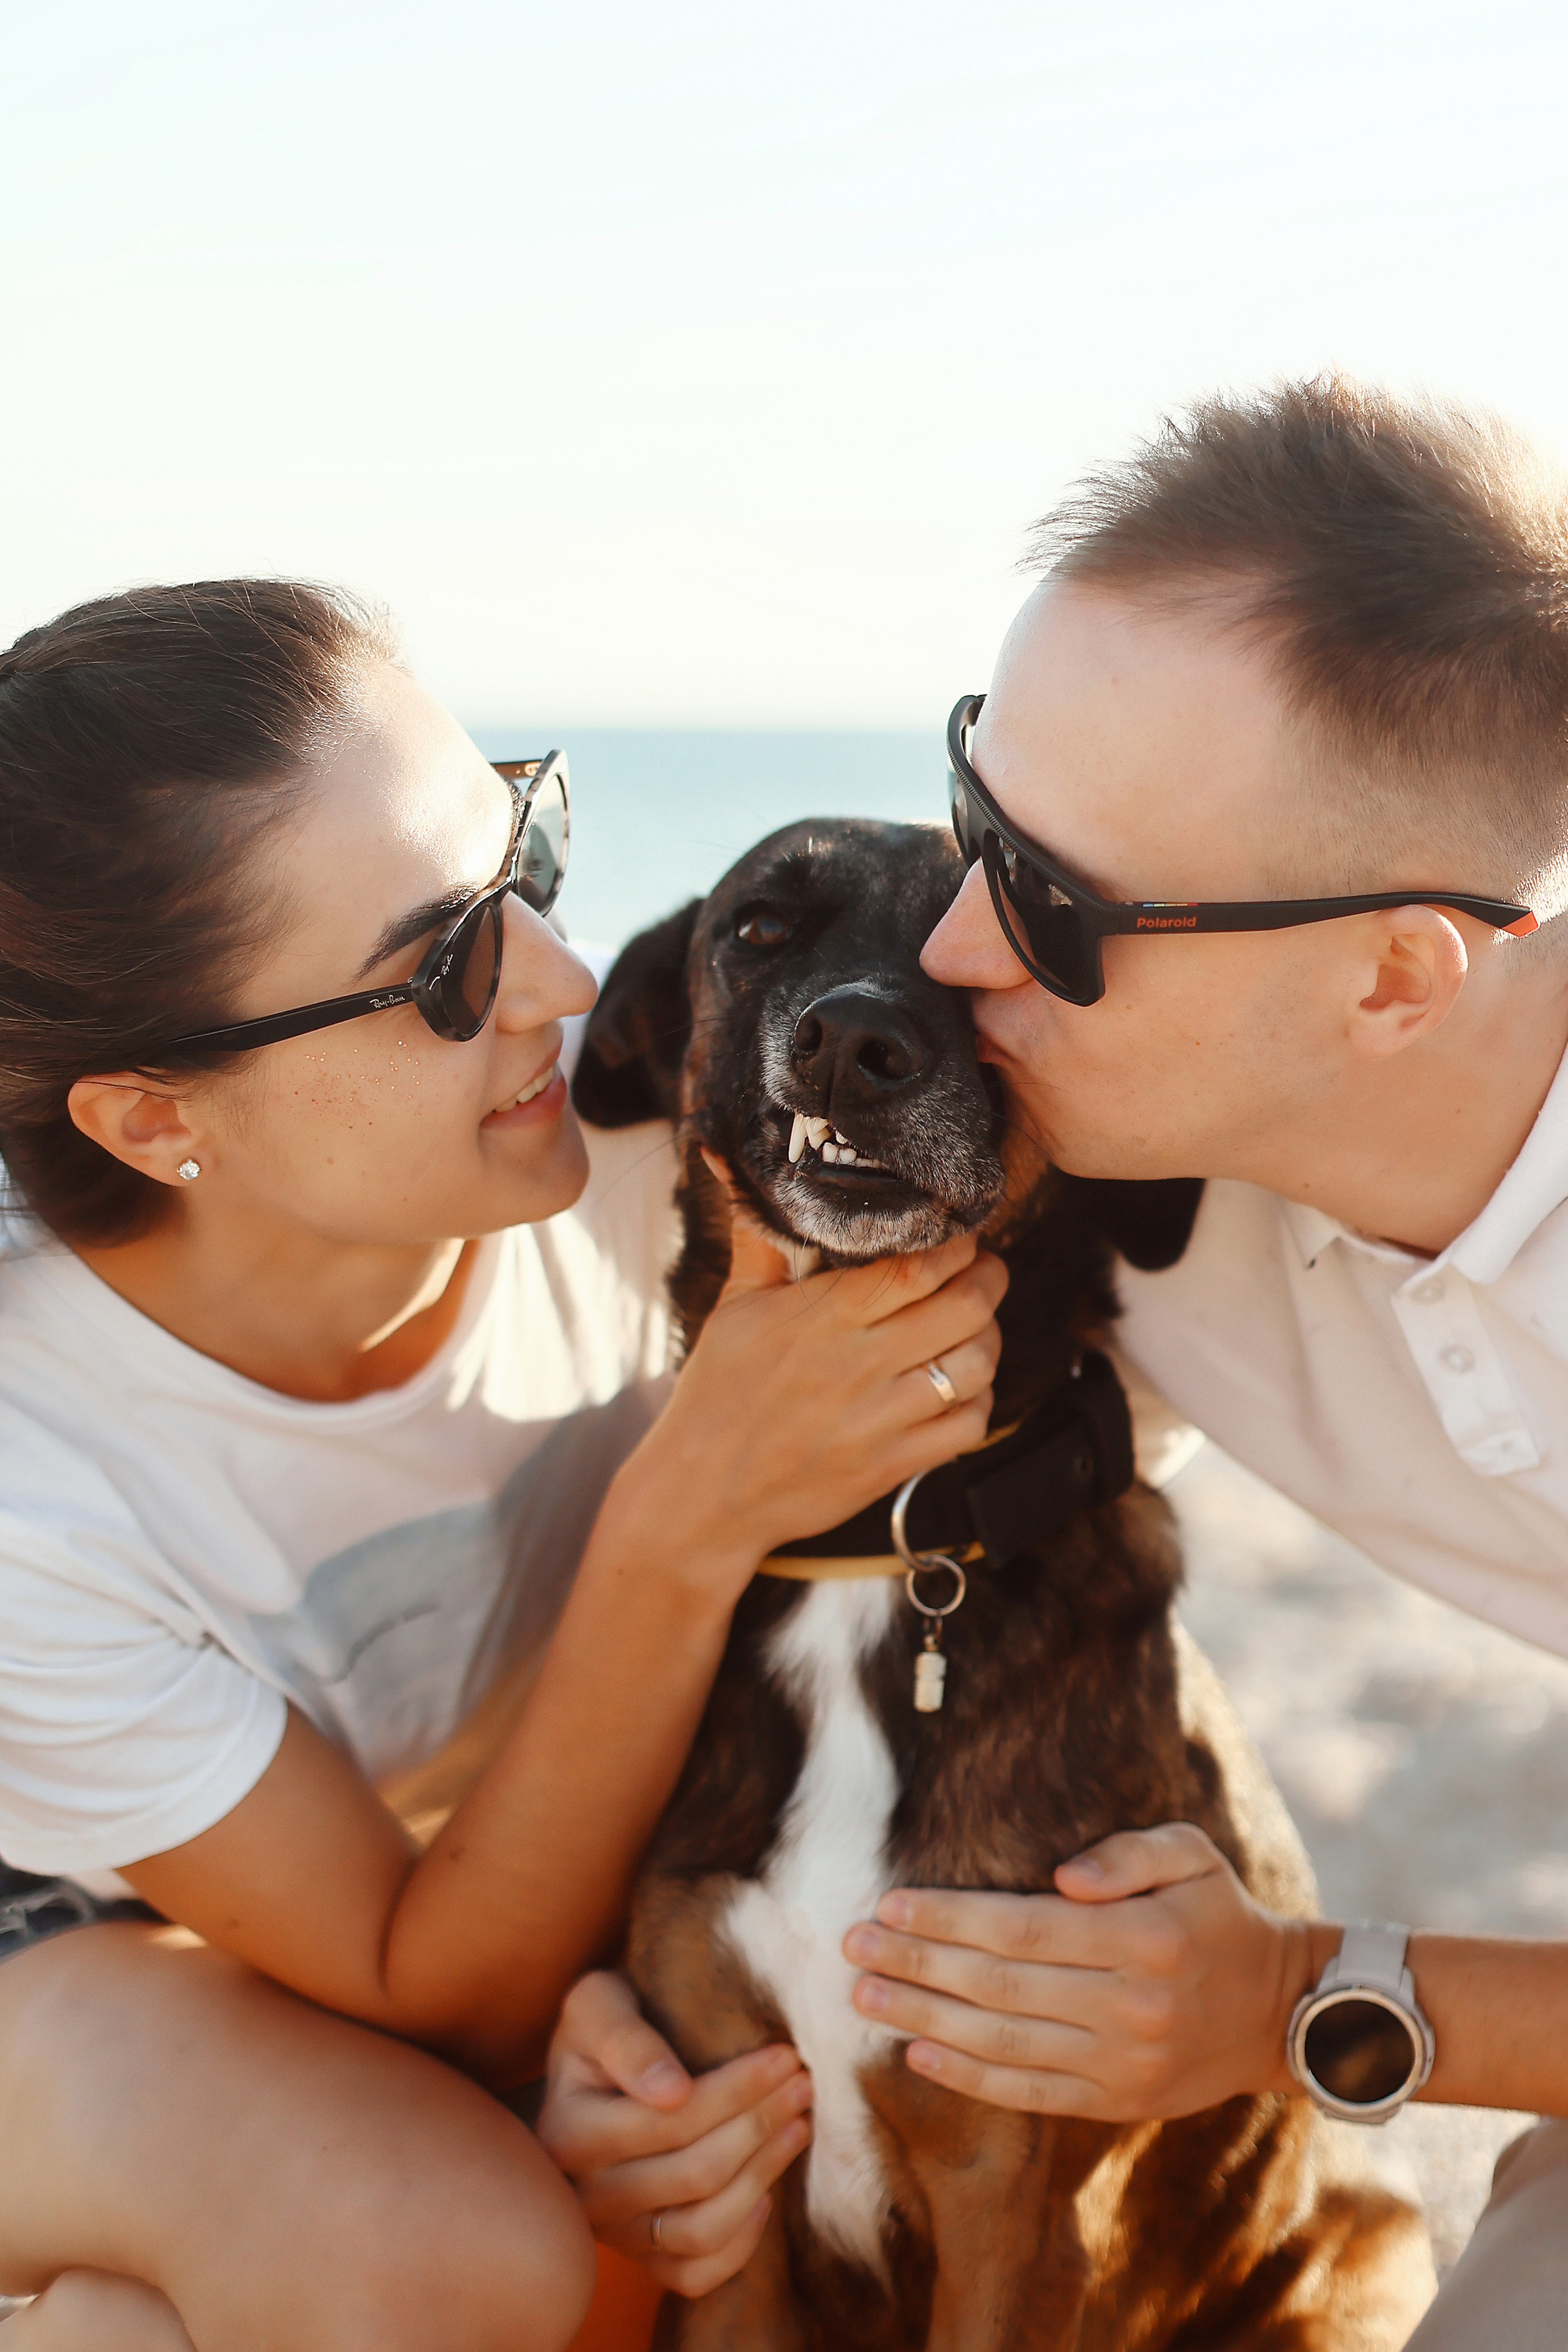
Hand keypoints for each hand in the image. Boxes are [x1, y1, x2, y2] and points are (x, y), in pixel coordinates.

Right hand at [536, 1972, 812, 2297]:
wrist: (587, 2071)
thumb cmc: (601, 2025)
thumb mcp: (597, 2004)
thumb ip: (625, 2039)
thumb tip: (670, 2091)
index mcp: (567, 2134)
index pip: (671, 2121)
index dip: (738, 2090)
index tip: (786, 2055)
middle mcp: (586, 2197)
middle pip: (696, 2175)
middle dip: (761, 2124)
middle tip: (803, 2083)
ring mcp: (614, 2235)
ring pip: (703, 2230)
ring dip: (763, 2175)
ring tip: (798, 2125)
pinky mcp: (641, 2258)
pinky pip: (696, 2275)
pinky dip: (740, 2242)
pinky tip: (767, 2193)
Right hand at [606, 1179, 1005, 1589]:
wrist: (703, 1495)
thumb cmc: (717, 1393)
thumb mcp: (734, 1308)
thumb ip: (755, 1233)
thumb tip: (721, 1153)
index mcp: (823, 1319)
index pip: (915, 1265)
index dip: (956, 1242)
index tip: (958, 1232)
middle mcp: (859, 1366)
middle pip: (964, 1307)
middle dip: (989, 1278)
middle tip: (983, 1268)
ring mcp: (882, 1420)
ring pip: (977, 1364)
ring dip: (988, 1336)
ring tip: (974, 1322)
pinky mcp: (894, 1465)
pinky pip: (970, 1425)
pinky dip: (979, 1399)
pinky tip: (959, 1383)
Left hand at [843, 1825, 1319, 2120]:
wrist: (1279, 2012)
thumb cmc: (1219, 1915)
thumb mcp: (1192, 1854)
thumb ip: (1127, 1853)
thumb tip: (1060, 1877)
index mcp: (1145, 1939)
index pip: (1023, 1929)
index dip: (949, 1917)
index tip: (889, 1902)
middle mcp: (1132, 2008)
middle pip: (999, 1987)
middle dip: (917, 1963)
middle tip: (852, 1945)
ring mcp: (1122, 2065)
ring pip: (1003, 2044)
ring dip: (923, 2019)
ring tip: (864, 1995)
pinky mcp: (1115, 2103)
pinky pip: (1027, 2092)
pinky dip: (966, 2076)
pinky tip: (916, 2052)